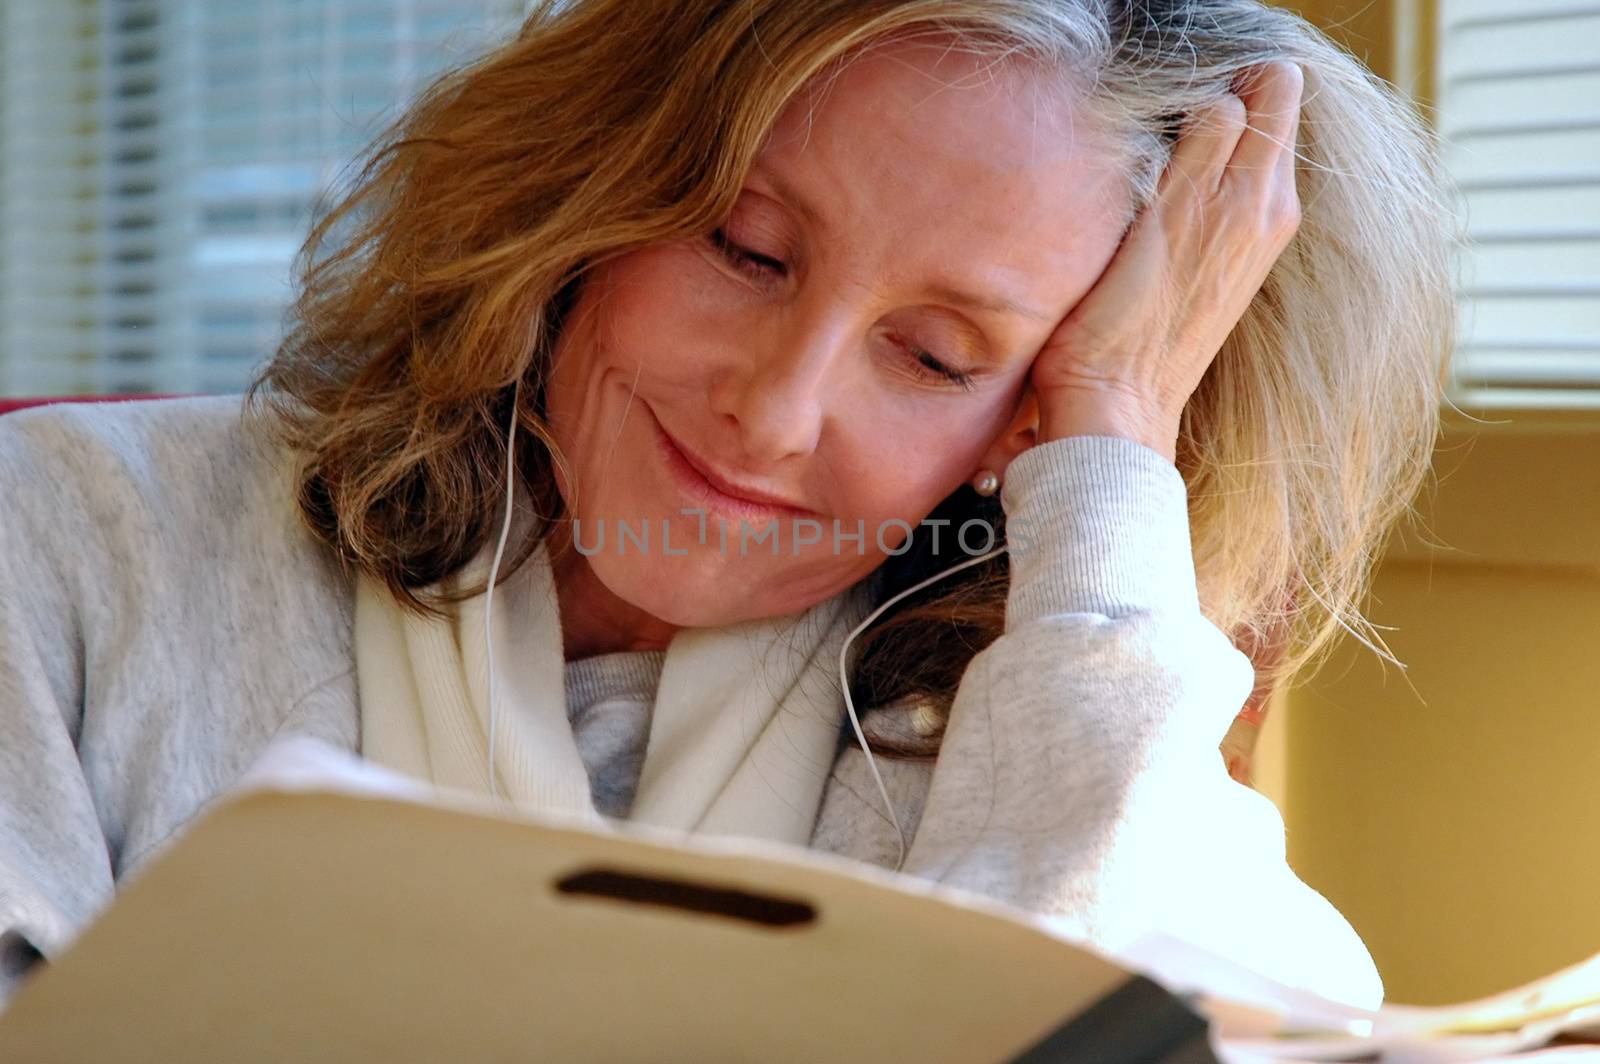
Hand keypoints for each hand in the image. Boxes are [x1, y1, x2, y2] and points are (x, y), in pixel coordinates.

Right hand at [1028, 60, 1305, 462]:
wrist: (1112, 409)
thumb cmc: (1127, 323)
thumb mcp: (1170, 216)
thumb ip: (1208, 145)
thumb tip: (1237, 92)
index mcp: (1262, 195)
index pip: (1275, 90)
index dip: (1234, 71)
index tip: (1185, 79)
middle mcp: (1267, 216)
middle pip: (1263, 119)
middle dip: (1227, 98)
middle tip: (1165, 108)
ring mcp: (1245, 246)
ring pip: (1240, 154)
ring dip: (1206, 137)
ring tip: (1156, 143)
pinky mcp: (1217, 271)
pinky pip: (1219, 192)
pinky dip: (1195, 175)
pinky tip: (1157, 189)